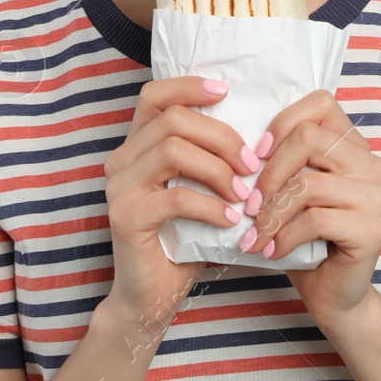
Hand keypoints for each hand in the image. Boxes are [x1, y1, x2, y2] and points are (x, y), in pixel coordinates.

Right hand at [103, 75, 260, 341]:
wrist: (152, 295)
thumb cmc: (183, 239)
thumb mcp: (200, 190)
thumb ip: (212, 157)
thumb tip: (261, 127)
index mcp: (136, 146)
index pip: (154, 96)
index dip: (189, 86)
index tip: (227, 91)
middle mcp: (121, 160)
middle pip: (172, 119)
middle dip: (221, 136)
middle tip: (252, 164)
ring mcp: (119, 187)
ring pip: (173, 151)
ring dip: (218, 169)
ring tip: (245, 194)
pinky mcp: (125, 216)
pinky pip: (176, 197)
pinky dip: (211, 206)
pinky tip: (232, 220)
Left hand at [238, 89, 380, 327]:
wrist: (334, 295)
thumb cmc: (304, 239)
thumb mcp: (289, 191)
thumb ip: (280, 159)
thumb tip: (235, 136)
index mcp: (354, 146)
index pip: (321, 103)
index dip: (281, 123)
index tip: (255, 156)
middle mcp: (372, 165)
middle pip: (309, 138)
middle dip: (268, 173)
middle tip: (247, 205)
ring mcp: (377, 197)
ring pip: (308, 183)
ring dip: (270, 213)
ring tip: (254, 235)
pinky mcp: (373, 229)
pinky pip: (315, 219)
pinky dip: (284, 236)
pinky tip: (271, 251)